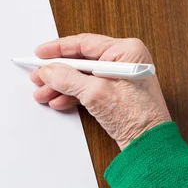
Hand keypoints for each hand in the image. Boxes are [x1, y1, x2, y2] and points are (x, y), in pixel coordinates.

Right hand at [30, 33, 171, 148]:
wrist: (149, 144)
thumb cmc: (136, 117)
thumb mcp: (95, 93)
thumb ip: (67, 79)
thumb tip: (48, 70)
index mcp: (126, 51)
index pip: (85, 43)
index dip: (58, 49)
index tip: (40, 54)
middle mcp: (124, 60)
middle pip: (81, 61)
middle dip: (57, 72)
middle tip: (38, 77)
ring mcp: (120, 77)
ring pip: (82, 76)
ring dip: (61, 86)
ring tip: (43, 94)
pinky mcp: (116, 93)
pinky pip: (89, 88)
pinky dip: (72, 95)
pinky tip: (58, 100)